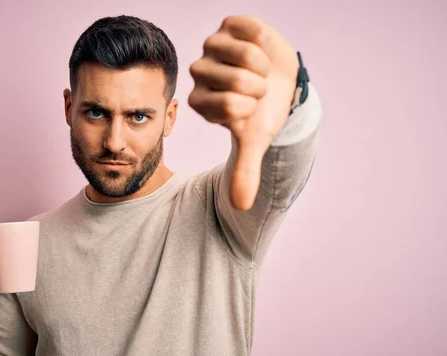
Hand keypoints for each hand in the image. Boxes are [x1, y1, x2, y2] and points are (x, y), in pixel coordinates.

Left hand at [189, 15, 298, 209]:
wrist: (280, 83)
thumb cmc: (262, 112)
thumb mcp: (254, 141)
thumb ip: (244, 171)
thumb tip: (240, 206)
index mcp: (200, 101)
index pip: (229, 105)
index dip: (252, 108)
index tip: (251, 108)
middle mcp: (200, 72)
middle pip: (238, 80)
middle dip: (259, 88)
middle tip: (257, 89)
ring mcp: (213, 45)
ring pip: (246, 55)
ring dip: (264, 66)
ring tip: (259, 70)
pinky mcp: (230, 24)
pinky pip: (253, 32)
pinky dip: (267, 43)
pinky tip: (260, 50)